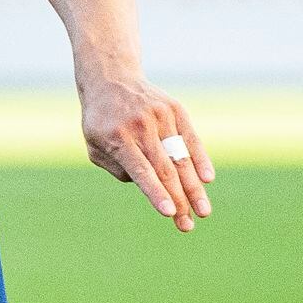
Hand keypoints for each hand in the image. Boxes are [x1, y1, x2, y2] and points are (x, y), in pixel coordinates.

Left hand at [81, 73, 212, 233]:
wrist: (111, 78)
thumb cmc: (101, 121)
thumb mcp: (95, 145)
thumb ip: (118, 169)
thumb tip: (149, 187)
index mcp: (117, 138)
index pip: (140, 171)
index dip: (155, 192)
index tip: (168, 213)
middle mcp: (141, 127)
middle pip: (164, 169)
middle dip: (178, 200)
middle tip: (187, 225)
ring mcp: (160, 117)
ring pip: (181, 157)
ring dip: (193, 187)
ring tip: (203, 211)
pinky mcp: (175, 110)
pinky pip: (191, 138)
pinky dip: (201, 159)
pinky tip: (207, 179)